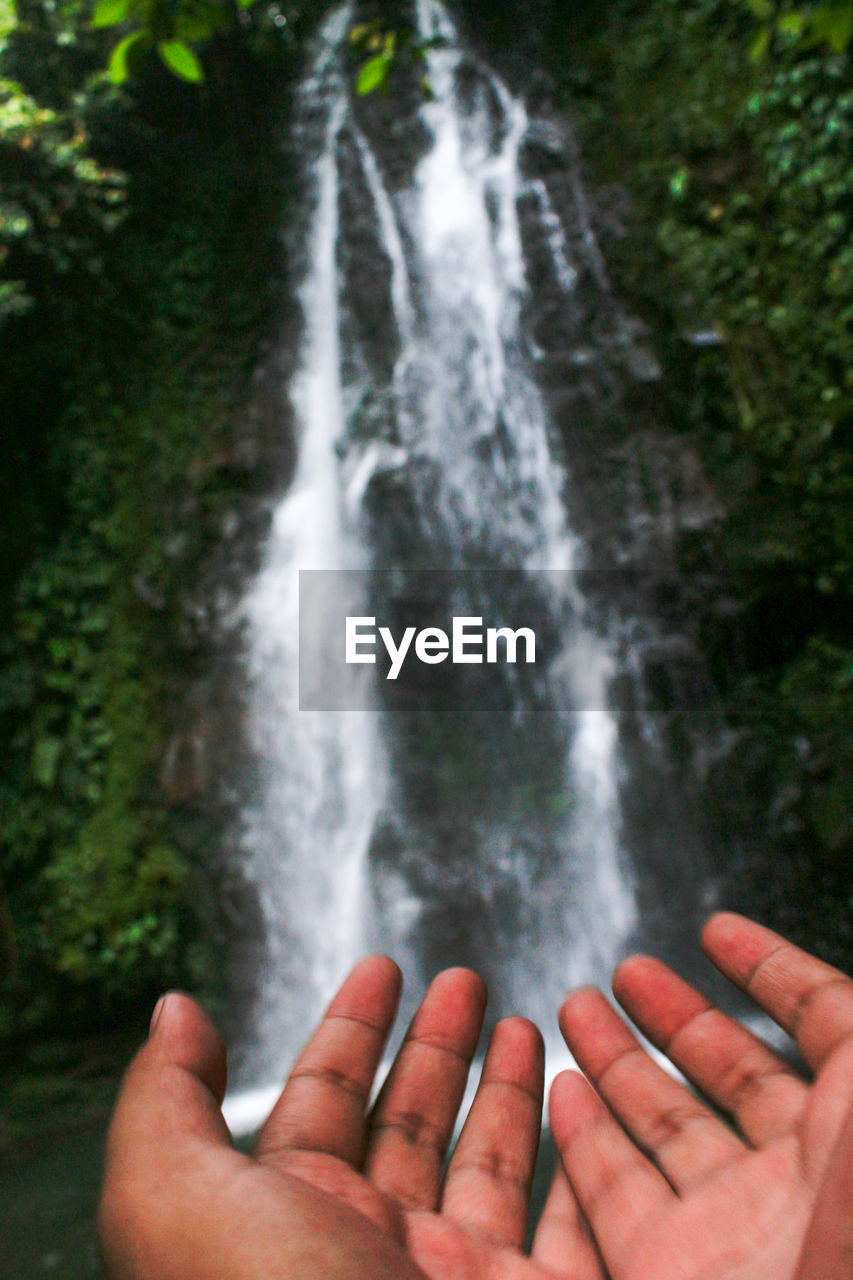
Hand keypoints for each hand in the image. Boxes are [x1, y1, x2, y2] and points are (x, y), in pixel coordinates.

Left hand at [98, 957, 598, 1279]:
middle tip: (464, 980)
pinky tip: (580, 1105)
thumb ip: (167, 1103)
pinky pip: (562, 1215)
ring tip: (525, 1021)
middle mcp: (372, 1250)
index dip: (352, 1028)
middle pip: (411, 1120)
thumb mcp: (179, 1204)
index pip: (325, 1097)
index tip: (382, 969)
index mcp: (288, 1221)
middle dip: (436, 1044)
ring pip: (487, 1162)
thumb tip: (174, 1012)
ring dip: (508, 1089)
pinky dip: (576, 1160)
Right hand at [550, 911, 852, 1279]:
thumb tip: (819, 981)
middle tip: (626, 972)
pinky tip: (560, 1092)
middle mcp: (796, 1181)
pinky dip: (579, 1143)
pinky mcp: (666, 1273)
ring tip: (576, 1006)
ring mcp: (732, 1231)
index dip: (767, 975)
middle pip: (726, 1080)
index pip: (815, 1030)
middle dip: (673, 1018)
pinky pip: (612, 1201)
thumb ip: (840, 1020)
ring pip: (661, 1131)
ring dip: (616, 1064)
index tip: (717, 932)